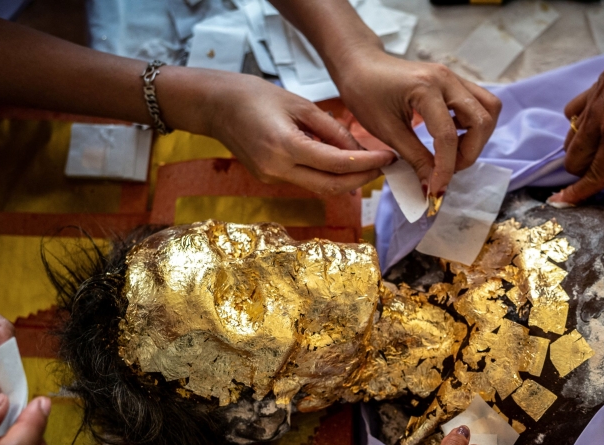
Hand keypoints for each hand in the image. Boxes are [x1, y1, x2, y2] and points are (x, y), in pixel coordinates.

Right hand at [160, 68, 394, 194]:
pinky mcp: (269, 180)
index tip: (388, 157)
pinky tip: (341, 164)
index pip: (336, 164)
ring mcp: (271, 178)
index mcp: (284, 146)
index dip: (367, 163)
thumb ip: (332, 130)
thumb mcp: (300, 104)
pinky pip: (306, 182)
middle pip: (331, 186)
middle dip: (361, 179)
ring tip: (368, 164)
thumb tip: (360, 150)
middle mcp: (277, 169)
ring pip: (320, 188)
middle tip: (383, 166)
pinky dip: (327, 175)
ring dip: (347, 180)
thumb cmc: (255, 96)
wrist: (215, 106)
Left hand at [334, 48, 501, 197]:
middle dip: (469, 153)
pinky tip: (451, 136)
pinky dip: (473, 125)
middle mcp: (446, 79)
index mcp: (425, 88)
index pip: (448, 136)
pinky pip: (479, 103)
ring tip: (453, 154)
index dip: (446, 168)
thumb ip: (414, 158)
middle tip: (448, 170)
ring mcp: (453, 77)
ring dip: (477, 138)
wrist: (360, 65)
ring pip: (489, 108)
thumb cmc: (365, 94)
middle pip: (482, 120)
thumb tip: (431, 187)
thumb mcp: (386, 131)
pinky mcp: (454, 81)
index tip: (437, 191)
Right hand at [548, 10, 603, 204]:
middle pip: (575, 162)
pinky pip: (572, 120)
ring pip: (570, 144)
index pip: (595, 172)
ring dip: (583, 155)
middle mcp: (596, 123)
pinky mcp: (588, 95)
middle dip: (586, 174)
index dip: (581, 193)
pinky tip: (598, 126)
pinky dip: (579, 130)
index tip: (565, 204)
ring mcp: (587, 108)